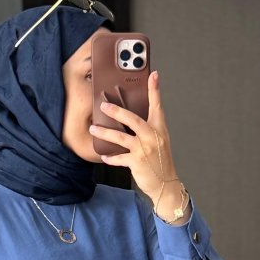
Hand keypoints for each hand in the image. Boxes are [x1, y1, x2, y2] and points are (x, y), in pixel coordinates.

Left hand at [88, 70, 183, 214]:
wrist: (166, 184)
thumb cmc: (161, 161)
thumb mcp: (160, 141)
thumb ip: (148, 128)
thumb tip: (131, 118)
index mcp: (159, 129)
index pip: (157, 106)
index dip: (155, 90)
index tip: (153, 75)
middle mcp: (152, 137)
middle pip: (133, 119)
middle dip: (117, 112)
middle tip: (103, 106)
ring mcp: (144, 150)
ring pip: (121, 138)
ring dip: (105, 133)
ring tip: (93, 129)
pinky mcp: (136, 163)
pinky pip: (119, 158)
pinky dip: (111, 158)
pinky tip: (103, 156)